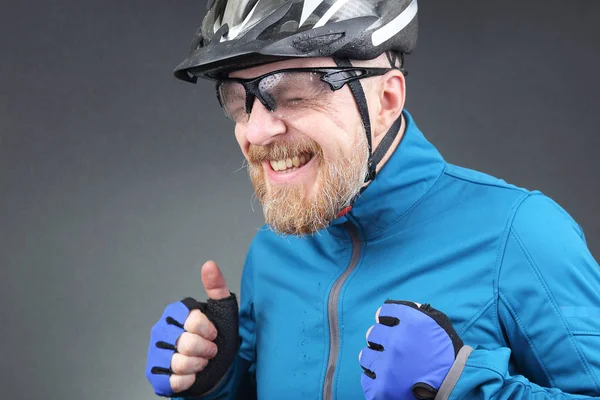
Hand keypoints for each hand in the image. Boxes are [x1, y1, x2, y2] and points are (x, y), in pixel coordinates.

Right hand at [146, 261, 238, 397]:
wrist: (217, 367)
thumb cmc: (218, 337)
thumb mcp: (223, 310)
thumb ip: (216, 287)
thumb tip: (209, 264)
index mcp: (175, 312)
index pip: (192, 320)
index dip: (208, 330)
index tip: (213, 333)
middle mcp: (161, 329)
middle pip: (186, 343)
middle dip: (205, 349)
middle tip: (209, 350)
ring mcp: (155, 352)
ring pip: (179, 362)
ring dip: (198, 365)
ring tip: (200, 361)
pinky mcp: (155, 373)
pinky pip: (174, 380)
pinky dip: (188, 380)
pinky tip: (191, 374)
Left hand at [359, 301, 470, 399]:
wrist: (456, 386)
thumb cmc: (448, 353)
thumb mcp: (438, 322)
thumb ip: (415, 310)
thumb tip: (388, 307)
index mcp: (411, 323)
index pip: (383, 312)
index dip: (387, 320)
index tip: (391, 327)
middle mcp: (396, 342)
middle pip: (373, 333)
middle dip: (381, 339)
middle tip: (394, 348)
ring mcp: (387, 367)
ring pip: (366, 355)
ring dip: (375, 358)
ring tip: (390, 364)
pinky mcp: (382, 389)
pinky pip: (366, 378)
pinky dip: (374, 378)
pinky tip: (387, 378)